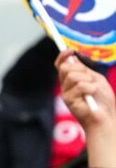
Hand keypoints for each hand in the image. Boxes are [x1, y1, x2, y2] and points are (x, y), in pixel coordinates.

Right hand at [56, 50, 115, 167]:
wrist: (105, 117)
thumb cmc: (102, 100)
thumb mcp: (96, 79)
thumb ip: (84, 70)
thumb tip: (74, 59)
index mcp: (71, 80)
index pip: (61, 65)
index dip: (63, 56)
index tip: (69, 50)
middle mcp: (66, 86)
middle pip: (65, 68)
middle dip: (79, 69)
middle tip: (90, 79)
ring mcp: (66, 94)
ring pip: (73, 76)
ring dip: (87, 80)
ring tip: (93, 90)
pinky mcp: (69, 101)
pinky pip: (80, 86)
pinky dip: (90, 88)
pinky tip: (92, 95)